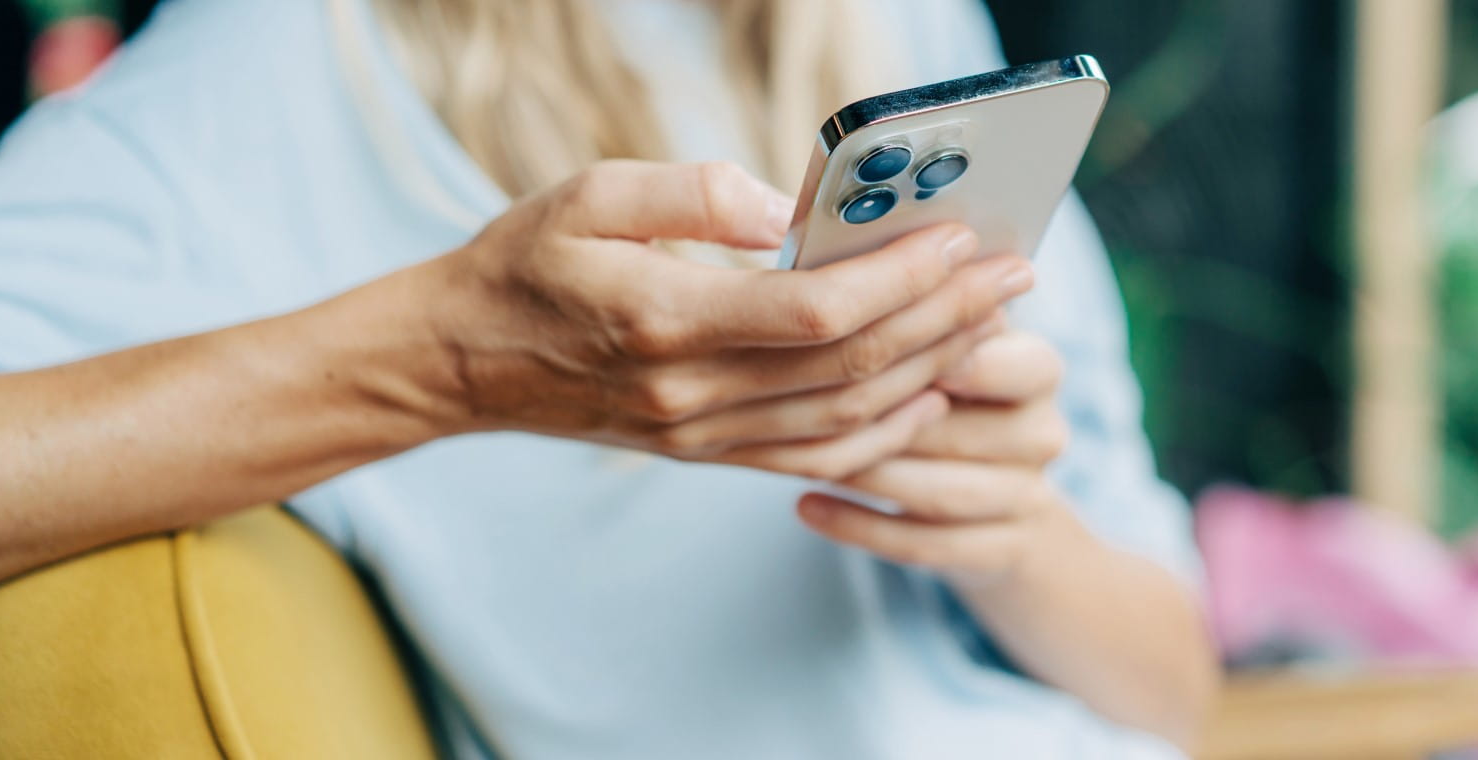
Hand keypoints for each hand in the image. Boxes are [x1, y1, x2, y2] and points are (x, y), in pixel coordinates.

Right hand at [409, 160, 1034, 479]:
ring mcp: (701, 437)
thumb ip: (694, 194)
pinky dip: (883, 433)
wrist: (462, 361)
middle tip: (1015, 272)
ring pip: (846, 420)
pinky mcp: (704, 454)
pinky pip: (814, 457)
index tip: (963, 237)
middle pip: (851, 368)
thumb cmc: (523, 263)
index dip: (901, 278)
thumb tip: (789, 209)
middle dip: (946, 317)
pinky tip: (927, 396)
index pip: (815, 312)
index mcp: (665, 320)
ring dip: (931, 371)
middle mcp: (692, 394)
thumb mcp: (589, 195)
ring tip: (991, 322)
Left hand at [795, 328, 1075, 583]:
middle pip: (967, 431)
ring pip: (944, 493)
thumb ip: (923, 315)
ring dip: (870, 475)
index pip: (1026, 363)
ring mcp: (1025, 498)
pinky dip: (861, 526)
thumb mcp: (949, 346)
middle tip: (813, 411)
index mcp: (1038, 370)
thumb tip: (857, 272)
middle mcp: (1042, 434)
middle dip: (890, 423)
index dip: (971, 363)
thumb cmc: (953, 398)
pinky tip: (805, 506)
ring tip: (802, 460)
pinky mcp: (999, 552)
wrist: (1004, 508)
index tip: (904, 352)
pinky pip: (928, 545)